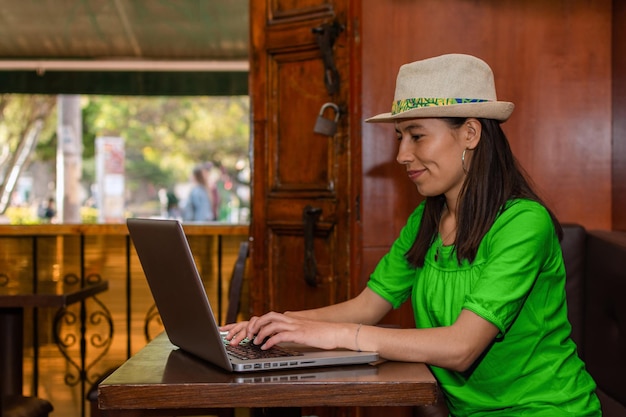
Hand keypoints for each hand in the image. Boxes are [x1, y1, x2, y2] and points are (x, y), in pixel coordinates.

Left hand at [220, 312, 347, 350]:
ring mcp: (294, 325)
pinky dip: (271, 340)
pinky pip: (281, 334)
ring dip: (260, 333)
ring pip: (271, 323)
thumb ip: (286, 331)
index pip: (265, 316)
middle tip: (244, 336)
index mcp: (288, 319)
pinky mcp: (299, 333)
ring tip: (255, 342)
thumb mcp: (299, 331)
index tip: (240, 330)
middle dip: (252, 326)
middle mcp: (289, 319)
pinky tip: (266, 347)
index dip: (251, 322)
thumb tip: (272, 337)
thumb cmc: (319, 334)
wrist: (335, 332)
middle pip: (265, 316)